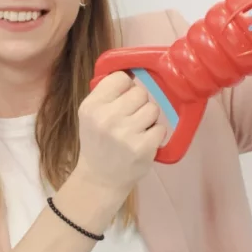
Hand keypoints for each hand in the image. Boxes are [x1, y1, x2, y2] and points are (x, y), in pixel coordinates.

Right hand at [75, 72, 167, 196]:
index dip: (126, 87)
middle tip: (130, 119)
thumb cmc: (98, 143)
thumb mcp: (90, 115)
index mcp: (92, 106)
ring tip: (137, 130)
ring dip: (148, 119)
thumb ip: (107, 94)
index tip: (123, 99)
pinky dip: (155, 135)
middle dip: (138, 104)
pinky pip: (161, 128)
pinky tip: (143, 142)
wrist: (100, 178)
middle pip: (140, 92)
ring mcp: (125, 134)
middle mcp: (107, 118)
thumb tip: (134, 72)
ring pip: (153, 109)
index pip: (120, 78)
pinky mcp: (142, 148)